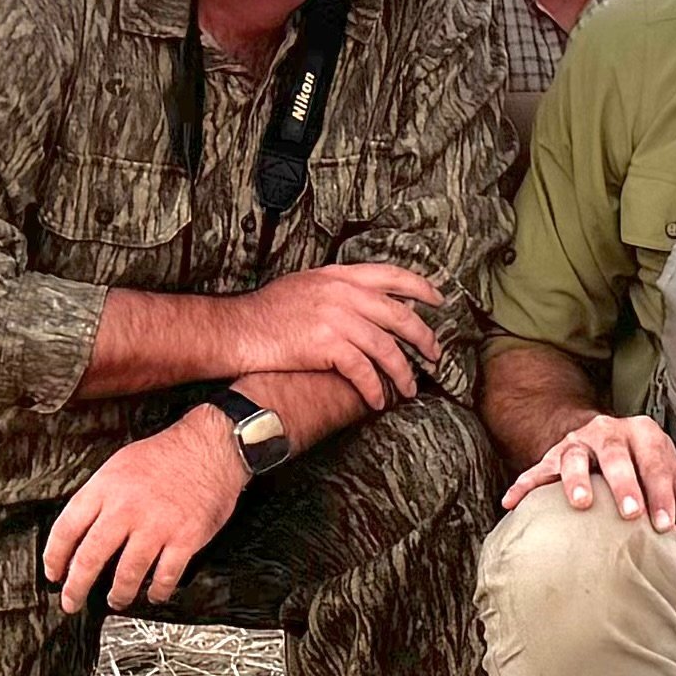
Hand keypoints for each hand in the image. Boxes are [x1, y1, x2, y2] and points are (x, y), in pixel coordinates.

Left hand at [45, 413, 245, 611]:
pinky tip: (153, 594)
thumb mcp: (119, 465)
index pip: (66, 529)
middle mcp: (126, 509)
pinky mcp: (184, 539)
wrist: (209, 448)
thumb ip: (99, 497)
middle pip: (90, 558)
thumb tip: (80, 531)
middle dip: (76, 587)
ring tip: (116, 600)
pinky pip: (165, 576)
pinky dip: (157, 591)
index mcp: (105, 488)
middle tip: (71, 601)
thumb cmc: (165, 455)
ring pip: (126, 574)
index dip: (55, 557)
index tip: (54, 572)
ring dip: (118, 594)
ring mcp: (156, 526)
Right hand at [230, 265, 448, 409]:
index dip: (420, 288)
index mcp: (339, 276)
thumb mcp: (304, 286)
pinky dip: (373, 389)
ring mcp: (336, 317)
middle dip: (423, 337)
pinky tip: (377, 401)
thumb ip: (335, 289)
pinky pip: (363, 370)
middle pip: (399, 314)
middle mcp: (342, 292)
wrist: (237, 330)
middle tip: (435, 354)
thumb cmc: (265, 313)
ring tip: (409, 388)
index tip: (439, 300)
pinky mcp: (327, 344)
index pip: (391, 275)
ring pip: (386, 348)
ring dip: (402, 372)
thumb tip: (361, 300)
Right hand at [500, 414, 675, 540]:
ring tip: (580, 504)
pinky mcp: (553, 455)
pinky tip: (511, 503)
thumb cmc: (644, 464)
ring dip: (577, 479)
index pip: (657, 462)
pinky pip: (536, 470)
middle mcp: (610, 431)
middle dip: (625, 485)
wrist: (604, 439)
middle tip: (631, 515)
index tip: (664, 527)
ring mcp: (578, 442)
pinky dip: (524, 485)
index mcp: (643, 433)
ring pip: (575, 456)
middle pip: (616, 454)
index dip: (663, 494)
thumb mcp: (670, 474)